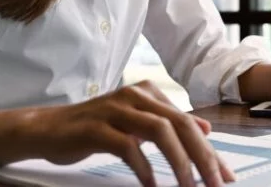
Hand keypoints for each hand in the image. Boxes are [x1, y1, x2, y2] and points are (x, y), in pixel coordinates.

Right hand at [20, 80, 234, 186]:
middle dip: (202, 157)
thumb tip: (205, 128)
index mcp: (148, 93)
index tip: (225, 176)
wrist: (46, 128)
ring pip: (159, 131)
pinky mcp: (95, 126)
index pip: (188, 123)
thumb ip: (169, 123)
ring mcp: (115, 109)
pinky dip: (143, 167)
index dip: (210, 151)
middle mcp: (136, 95)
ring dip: (179, 162)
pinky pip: (127, 146)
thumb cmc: (96, 127)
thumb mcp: (137, 123)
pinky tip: (151, 186)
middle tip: (215, 184)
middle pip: (180, 124)